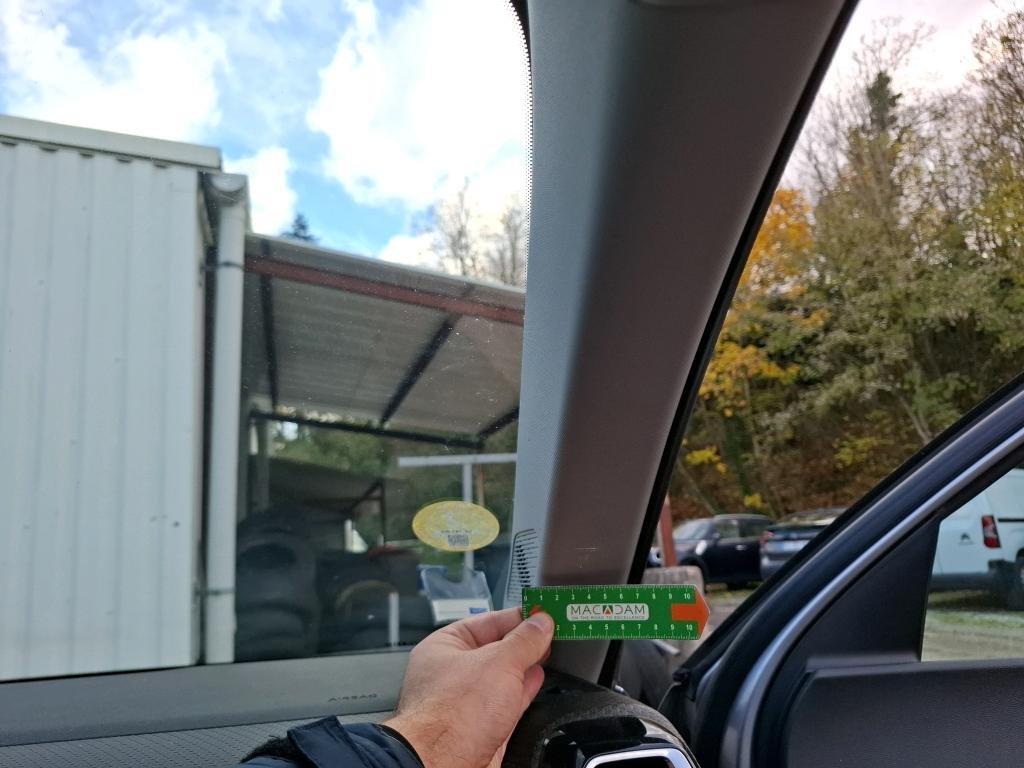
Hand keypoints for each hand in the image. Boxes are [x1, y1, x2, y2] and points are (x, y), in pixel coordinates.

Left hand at [384, 607, 553, 767]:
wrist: (444, 766)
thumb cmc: (450, 716)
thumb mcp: (499, 663)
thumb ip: (525, 640)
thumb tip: (541, 623)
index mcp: (444, 647)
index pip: (489, 620)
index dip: (519, 615)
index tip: (543, 611)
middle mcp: (452, 672)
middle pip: (496, 647)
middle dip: (524, 640)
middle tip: (551, 628)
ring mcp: (466, 702)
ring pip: (503, 676)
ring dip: (527, 663)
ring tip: (547, 649)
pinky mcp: (481, 727)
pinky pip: (507, 701)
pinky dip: (524, 689)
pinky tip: (536, 679)